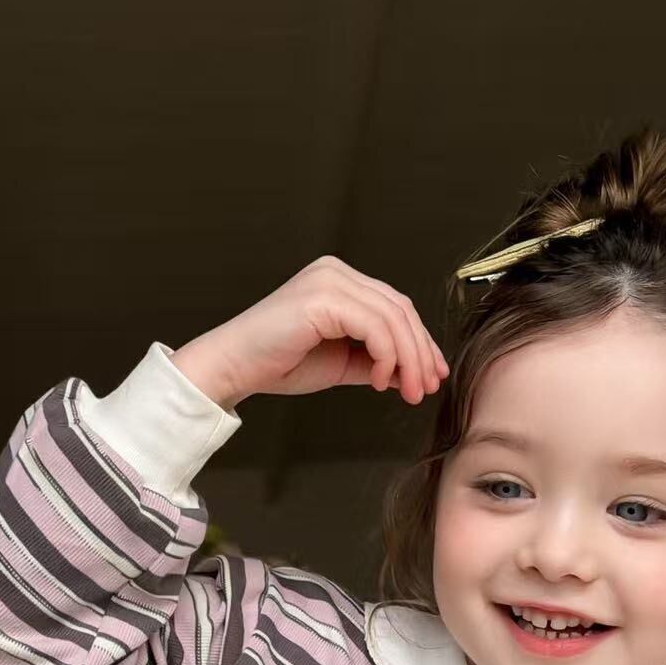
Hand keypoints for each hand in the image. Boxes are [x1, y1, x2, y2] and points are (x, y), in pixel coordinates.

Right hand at [169, 255, 449, 411]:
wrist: (234, 367)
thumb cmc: (276, 363)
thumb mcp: (340, 362)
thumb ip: (374, 361)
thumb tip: (411, 372)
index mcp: (339, 281)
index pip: (395, 307)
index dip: (420, 342)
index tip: (431, 375)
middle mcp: (336, 272)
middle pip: (400, 309)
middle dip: (421, 352)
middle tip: (427, 388)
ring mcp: (329, 280)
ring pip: (392, 318)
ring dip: (409, 360)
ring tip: (410, 392)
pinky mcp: (323, 297)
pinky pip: (374, 326)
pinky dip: (386, 356)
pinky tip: (381, 381)